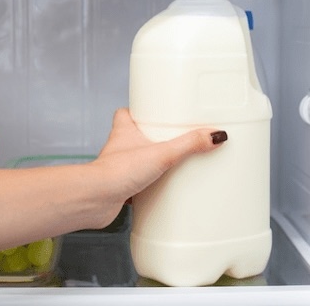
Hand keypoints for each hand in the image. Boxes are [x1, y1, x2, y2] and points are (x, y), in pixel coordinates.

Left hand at [91, 108, 226, 224]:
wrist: (95, 200)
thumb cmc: (117, 172)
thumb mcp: (162, 153)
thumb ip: (189, 144)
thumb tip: (214, 135)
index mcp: (124, 131)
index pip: (126, 112)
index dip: (138, 110)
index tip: (155, 110)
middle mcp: (119, 148)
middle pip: (134, 136)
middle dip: (150, 137)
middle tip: (171, 139)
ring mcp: (119, 168)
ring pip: (136, 160)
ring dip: (149, 162)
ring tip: (171, 164)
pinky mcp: (121, 188)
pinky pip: (136, 183)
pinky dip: (147, 186)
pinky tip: (160, 190)